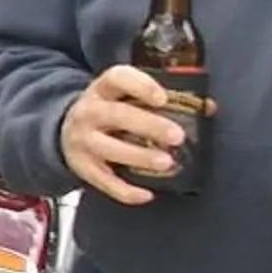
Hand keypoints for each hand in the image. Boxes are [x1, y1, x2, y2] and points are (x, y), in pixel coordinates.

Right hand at [59, 65, 202, 205]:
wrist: (63, 130)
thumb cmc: (109, 111)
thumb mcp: (125, 97)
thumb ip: (163, 99)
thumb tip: (208, 107)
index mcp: (103, 89)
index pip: (117, 78)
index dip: (140, 85)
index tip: (163, 98)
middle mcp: (88, 112)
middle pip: (117, 115)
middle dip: (148, 125)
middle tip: (177, 136)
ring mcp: (81, 140)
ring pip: (108, 149)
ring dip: (139, 156)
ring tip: (167, 163)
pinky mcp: (81, 166)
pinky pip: (102, 181)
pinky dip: (124, 191)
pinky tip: (147, 195)